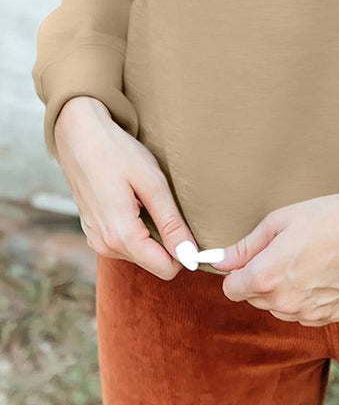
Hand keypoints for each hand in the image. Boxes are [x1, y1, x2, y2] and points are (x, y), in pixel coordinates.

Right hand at [54, 96, 198, 279]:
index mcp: (121, 237)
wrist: (78, 135)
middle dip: (168, 241)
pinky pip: (125, 243)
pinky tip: (134, 201)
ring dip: (152, 233)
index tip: (193, 228)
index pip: (166, 269)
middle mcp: (105, 246)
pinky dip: (137, 228)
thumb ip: (171, 223)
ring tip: (148, 199)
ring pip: (140, 253)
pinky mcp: (93, 232)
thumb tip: (190, 256)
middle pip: (154, 262)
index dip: (185, 252)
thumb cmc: (117, 153)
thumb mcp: (152, 184)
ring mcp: (96, 240)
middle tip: (169, 205)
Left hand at [211, 191, 338, 325]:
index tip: (253, 258)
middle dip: (261, 279)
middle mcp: (284, 303)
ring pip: (280, 308)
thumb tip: (219, 261)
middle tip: (286, 251)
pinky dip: (307, 298)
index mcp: (266, 277)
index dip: (238, 272)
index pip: (231, 289)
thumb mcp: (280, 221)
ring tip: (307, 260)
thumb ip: (246, 246)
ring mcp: (309, 313)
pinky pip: (305, 314)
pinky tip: (322, 274)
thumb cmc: (328, 217)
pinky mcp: (331, 316)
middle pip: (255, 299)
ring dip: (284, 291)